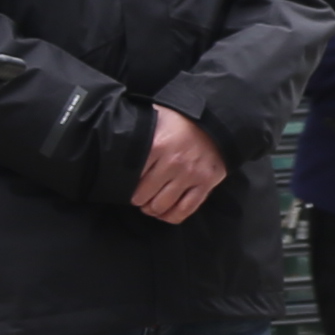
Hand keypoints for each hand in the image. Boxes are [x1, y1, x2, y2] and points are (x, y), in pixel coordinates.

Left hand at [133, 105, 228, 222]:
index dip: (126, 183)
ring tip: (149, 206)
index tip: (125, 184)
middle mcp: (174, 162)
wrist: (215, 120)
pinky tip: (165, 214)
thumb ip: (141, 131)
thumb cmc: (181, 119)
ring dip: (152, 209)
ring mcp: (191, 175)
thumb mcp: (157, 117)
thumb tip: (118, 142)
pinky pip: (185, 210)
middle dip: (138, 200)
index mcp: (158, 145)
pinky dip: (172, 216)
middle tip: (138, 198)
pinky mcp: (205, 184)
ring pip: (163, 205)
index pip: (133, 175)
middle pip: (145, 195)